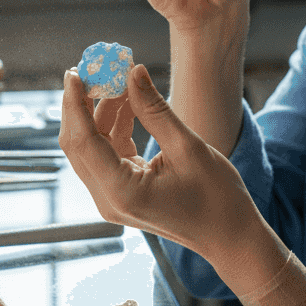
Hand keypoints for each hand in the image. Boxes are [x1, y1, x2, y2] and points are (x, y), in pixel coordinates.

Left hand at [59, 63, 260, 260]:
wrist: (230, 236)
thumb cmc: (217, 198)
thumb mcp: (188, 147)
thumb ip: (155, 109)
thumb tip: (133, 72)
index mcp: (121, 191)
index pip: (83, 140)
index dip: (75, 103)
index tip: (76, 71)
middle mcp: (109, 198)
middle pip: (79, 144)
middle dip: (83, 104)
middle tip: (96, 69)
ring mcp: (113, 198)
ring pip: (92, 146)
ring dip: (101, 112)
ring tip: (121, 80)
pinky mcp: (123, 192)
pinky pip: (108, 153)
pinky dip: (115, 127)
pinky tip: (130, 103)